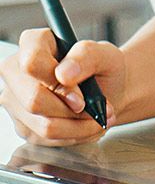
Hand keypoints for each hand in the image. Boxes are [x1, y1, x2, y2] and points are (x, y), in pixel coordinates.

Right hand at [0, 29, 128, 145]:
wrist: (110, 90)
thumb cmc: (104, 69)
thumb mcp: (106, 55)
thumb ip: (86, 57)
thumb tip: (64, 74)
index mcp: (33, 43)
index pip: (31, 64)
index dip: (58, 85)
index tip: (82, 96)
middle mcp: (16, 71)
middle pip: (34, 101)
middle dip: (73, 111)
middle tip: (99, 108)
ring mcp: (15, 100)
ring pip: (42, 125)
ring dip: (79, 127)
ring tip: (98, 117)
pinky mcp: (23, 124)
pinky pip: (47, 139)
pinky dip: (75, 136)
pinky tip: (86, 124)